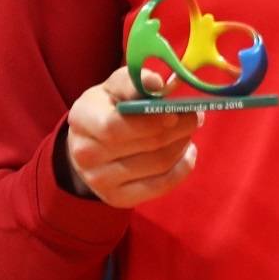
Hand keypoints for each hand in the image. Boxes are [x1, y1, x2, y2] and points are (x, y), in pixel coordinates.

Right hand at [66, 66, 203, 206]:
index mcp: (83, 119)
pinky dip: (182, 168)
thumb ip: (135, 81)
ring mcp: (99, 181)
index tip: (176, 111)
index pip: (116, 126)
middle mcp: (86, 154)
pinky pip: (160, 186)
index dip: (151, 121)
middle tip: (195, 116)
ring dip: (182, 145)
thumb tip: (156, 83)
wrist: (87, 145)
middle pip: (146, 144)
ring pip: (158, 164)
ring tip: (189, 130)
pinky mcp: (117, 199)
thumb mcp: (115, 87)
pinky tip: (187, 152)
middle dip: (179, 128)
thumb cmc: (108, 107)